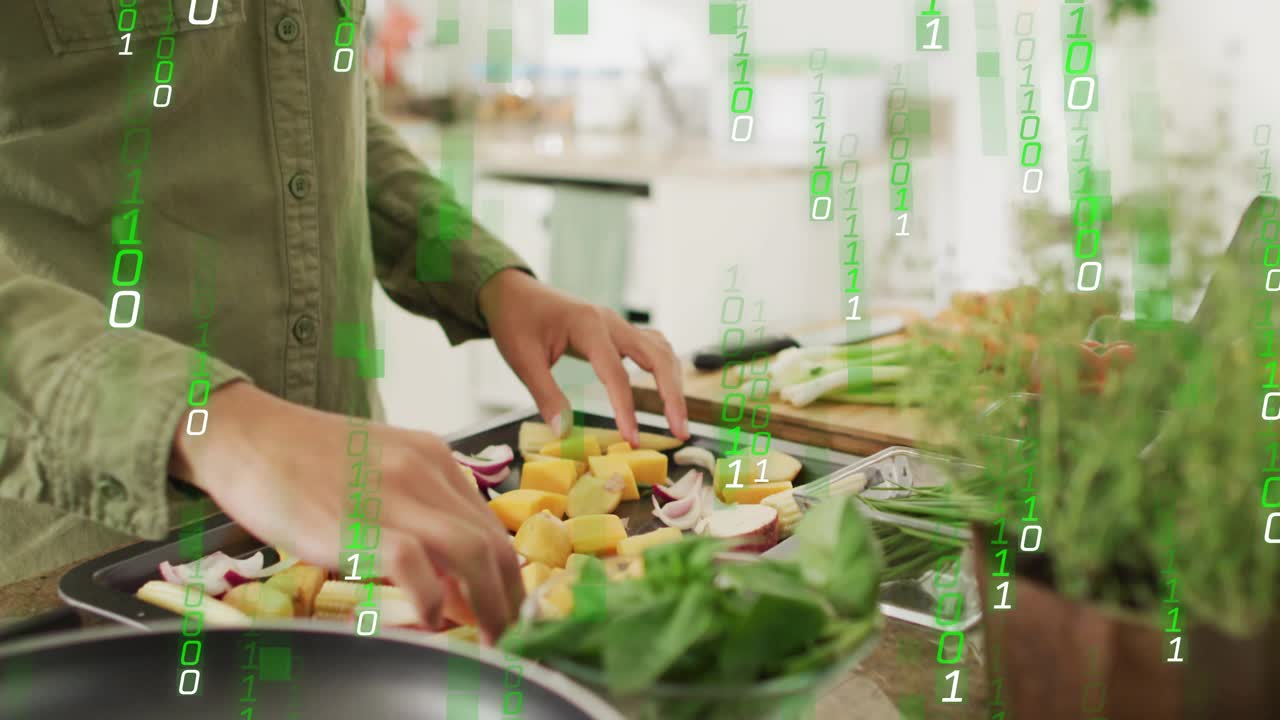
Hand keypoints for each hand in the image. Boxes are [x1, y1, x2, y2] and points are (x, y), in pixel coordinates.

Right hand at [169, 382, 522, 643]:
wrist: (243, 433)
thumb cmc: (301, 458)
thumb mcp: (377, 469)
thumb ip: (418, 511)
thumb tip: (450, 577)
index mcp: (433, 458)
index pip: (491, 524)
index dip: (506, 574)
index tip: (504, 606)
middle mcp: (425, 471)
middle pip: (494, 543)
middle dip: (510, 598)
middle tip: (508, 635)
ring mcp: (393, 496)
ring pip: (473, 553)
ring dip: (489, 605)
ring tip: (487, 639)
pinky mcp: (356, 523)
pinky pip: (416, 564)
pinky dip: (432, 598)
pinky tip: (429, 618)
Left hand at [478, 269, 689, 444]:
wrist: (513, 292)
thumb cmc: (515, 322)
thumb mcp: (522, 360)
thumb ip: (546, 395)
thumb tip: (565, 433)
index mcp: (588, 325)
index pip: (617, 373)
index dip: (626, 409)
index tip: (633, 440)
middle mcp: (611, 321)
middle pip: (657, 357)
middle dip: (673, 396)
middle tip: (680, 432)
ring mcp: (618, 323)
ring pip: (661, 350)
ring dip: (674, 382)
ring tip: (678, 418)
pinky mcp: (617, 330)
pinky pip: (652, 345)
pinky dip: (665, 368)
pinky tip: (667, 389)